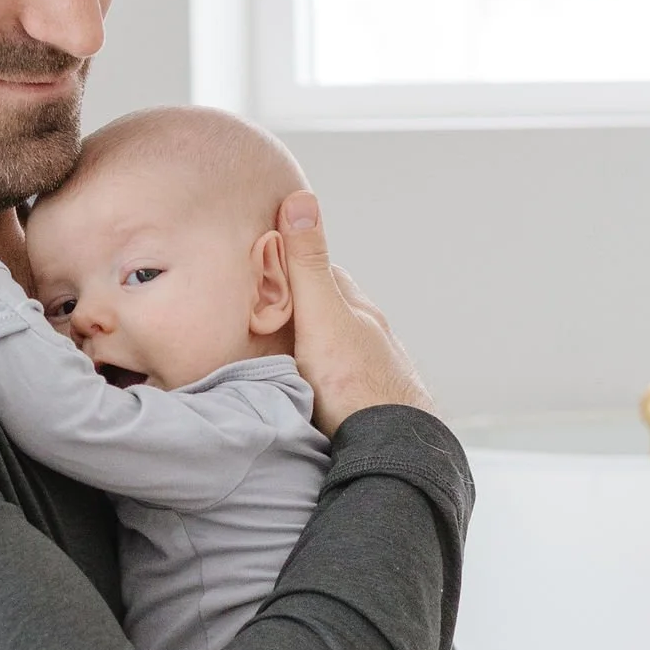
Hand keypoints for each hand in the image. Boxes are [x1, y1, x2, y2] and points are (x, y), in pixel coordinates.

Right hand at [275, 191, 432, 433]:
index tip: (260, 261)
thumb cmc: (356, 384)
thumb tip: (301, 199)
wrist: (391, 451)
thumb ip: (307, 265)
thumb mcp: (322, 315)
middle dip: (297, 306)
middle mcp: (369, 337)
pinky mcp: (366, 406)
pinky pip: (335, 383)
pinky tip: (303, 392)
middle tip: (257, 309)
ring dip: (307, 346)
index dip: (291, 262)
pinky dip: (317, 379)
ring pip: (333, 348)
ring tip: (273, 353)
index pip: (321, 272)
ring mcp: (371, 372)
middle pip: (327, 311)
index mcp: (357, 309)